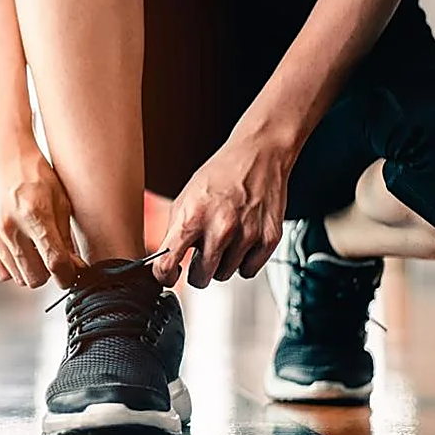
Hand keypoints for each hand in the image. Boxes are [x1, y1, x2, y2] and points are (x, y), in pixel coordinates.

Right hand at [0, 134, 79, 288]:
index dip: (68, 275)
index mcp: (35, 214)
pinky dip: (11, 265)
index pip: (55, 263)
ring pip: (17, 277)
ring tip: (34, 248)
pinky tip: (18, 246)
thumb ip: (65, 237)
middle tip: (52, 257)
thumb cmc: (32, 169)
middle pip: (35, 278)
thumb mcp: (60, 198)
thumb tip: (73, 267)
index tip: (71, 274)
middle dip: (49, 272)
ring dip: (30, 269)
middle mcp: (9, 226)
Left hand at [152, 136, 291, 286]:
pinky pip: (248, 271)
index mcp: (192, 218)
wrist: (257, 156)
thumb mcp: (185, 199)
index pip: (168, 265)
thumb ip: (175, 231)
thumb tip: (165, 261)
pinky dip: (244, 261)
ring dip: (222, 263)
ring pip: (224, 275)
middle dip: (197, 271)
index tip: (169, 276)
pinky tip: (241, 241)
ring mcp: (246, 235)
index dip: (165, 276)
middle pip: (201, 278)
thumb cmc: (221, 175)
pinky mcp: (269, 239)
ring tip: (224, 238)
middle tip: (201, 255)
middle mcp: (220, 229)